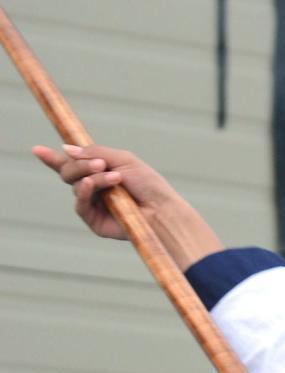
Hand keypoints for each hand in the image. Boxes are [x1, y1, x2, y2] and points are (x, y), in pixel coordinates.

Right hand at [32, 142, 178, 239]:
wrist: (161, 209)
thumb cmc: (148, 184)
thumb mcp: (121, 159)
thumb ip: (93, 153)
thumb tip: (65, 150)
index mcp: (100, 172)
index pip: (72, 164)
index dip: (53, 158)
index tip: (36, 149)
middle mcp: (95, 189)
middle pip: (69, 173)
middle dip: (80, 165)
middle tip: (100, 164)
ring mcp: (94, 205)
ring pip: (75, 185)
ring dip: (92, 177)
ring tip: (114, 177)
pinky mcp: (95, 222)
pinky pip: (80, 204)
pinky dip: (85, 192)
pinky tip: (93, 186)